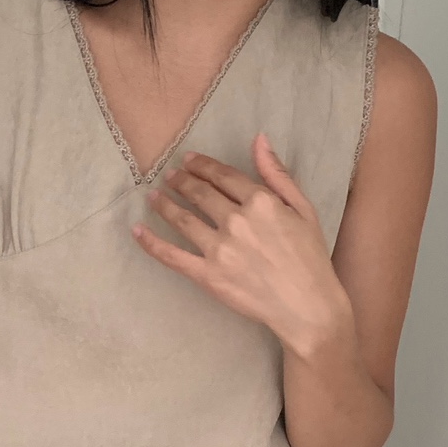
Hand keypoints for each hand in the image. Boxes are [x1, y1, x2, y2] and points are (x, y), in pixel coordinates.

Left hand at [131, 133, 349, 350]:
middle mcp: (236, 221)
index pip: (223, 176)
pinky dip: (151, 243)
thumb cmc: (310, 258)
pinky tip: (137, 231)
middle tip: (169, 176)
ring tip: (153, 197)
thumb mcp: (303, 209)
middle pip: (199, 193)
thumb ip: (277, 174)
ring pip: (182, 219)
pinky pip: (172, 256)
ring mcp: (219, 249)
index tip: (188, 160)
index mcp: (260, 202)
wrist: (306, 306)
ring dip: (164, 205)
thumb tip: (259, 139)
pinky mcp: (208, 276)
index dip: (202, 165)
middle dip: (181, 181)